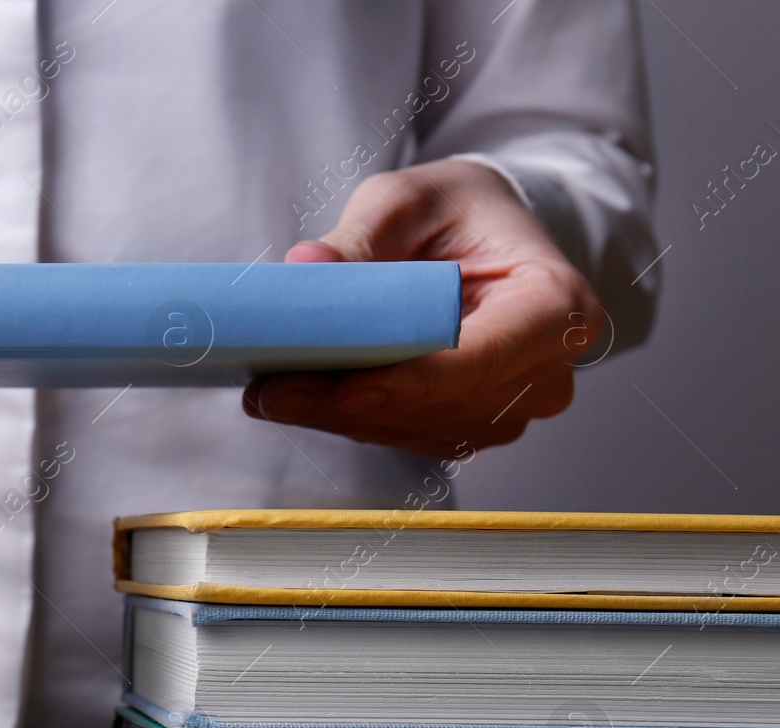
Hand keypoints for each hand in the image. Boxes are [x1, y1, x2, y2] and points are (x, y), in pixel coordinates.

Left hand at [244, 158, 602, 458]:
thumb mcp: (411, 198)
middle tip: (268, 393)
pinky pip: (403, 433)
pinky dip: (347, 419)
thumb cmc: (461, 213)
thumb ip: (362, 233)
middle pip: (436, 406)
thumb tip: (307, 267)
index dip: (398, 384)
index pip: (474, 363)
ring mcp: (510, 410)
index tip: (330, 387)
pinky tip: (298, 400)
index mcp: (555, 307)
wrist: (488, 239)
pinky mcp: (469, 427)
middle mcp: (543, 373)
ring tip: (268, 394)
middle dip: (346, 405)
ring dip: (336, 417)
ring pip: (412, 428)